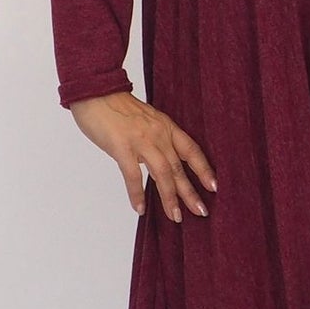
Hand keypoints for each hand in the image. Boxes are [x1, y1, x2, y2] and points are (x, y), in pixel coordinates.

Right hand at [68, 91, 217, 223]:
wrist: (94, 91)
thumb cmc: (116, 107)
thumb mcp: (146, 119)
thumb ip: (155, 138)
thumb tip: (160, 159)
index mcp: (166, 126)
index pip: (191, 150)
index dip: (204, 169)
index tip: (214, 186)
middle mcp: (158, 134)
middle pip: (179, 167)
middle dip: (191, 192)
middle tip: (201, 212)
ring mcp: (141, 141)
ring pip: (162, 174)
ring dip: (170, 198)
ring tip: (176, 217)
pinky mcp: (122, 147)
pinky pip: (133, 176)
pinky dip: (137, 194)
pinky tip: (140, 208)